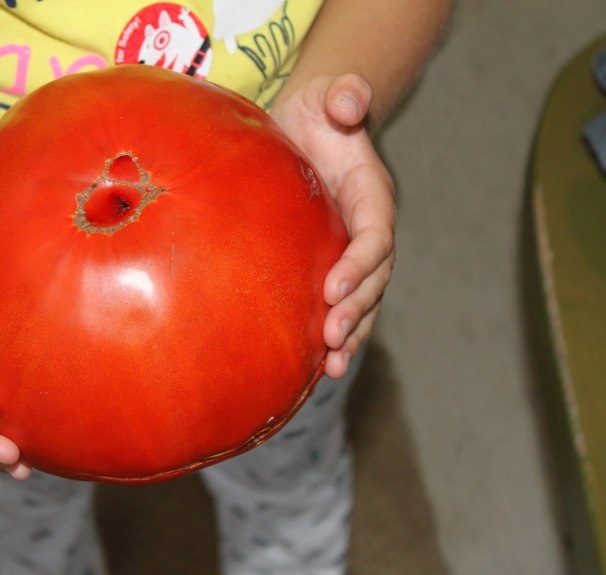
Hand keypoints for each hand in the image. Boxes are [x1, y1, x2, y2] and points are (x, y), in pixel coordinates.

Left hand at [271, 74, 395, 378]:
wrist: (308, 131)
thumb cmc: (317, 115)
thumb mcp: (329, 97)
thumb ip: (343, 97)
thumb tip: (348, 101)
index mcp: (371, 195)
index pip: (375, 235)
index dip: (360, 263)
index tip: (332, 288)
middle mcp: (369, 230)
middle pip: (374, 278)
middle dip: (355, 309)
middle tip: (330, 336)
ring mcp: (352, 252)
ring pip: (363, 301)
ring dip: (351, 334)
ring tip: (331, 367)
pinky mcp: (332, 265)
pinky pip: (341, 305)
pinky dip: (336, 334)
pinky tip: (318, 364)